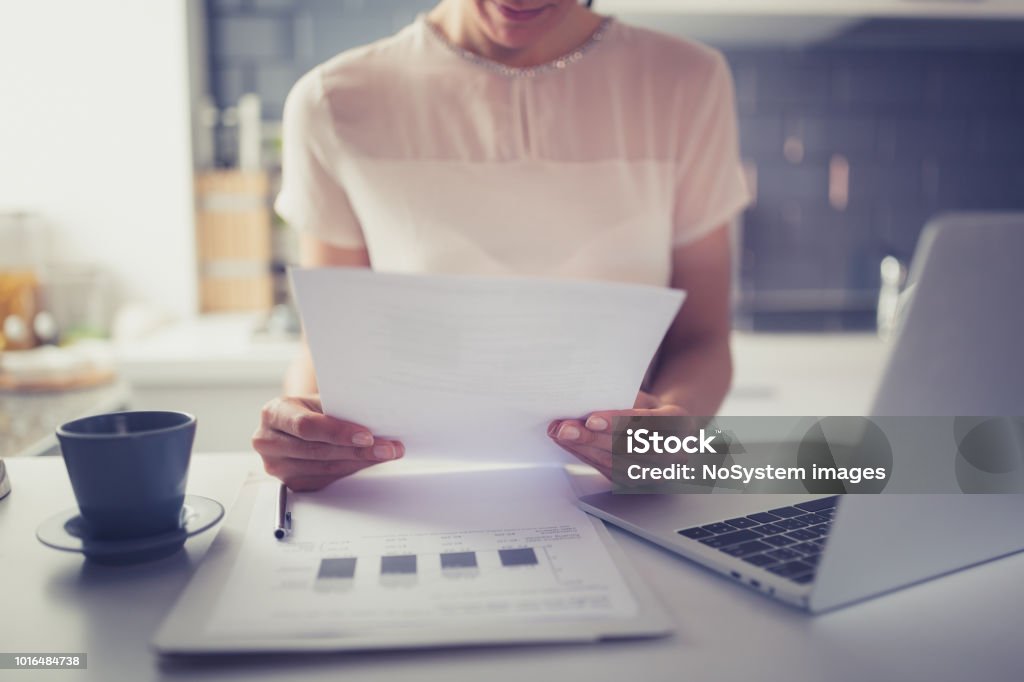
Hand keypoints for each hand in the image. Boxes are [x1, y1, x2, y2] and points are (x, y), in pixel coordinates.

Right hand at [252, 395, 403, 491]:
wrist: (296, 421)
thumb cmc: (310, 408)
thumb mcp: (319, 400)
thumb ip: (338, 408)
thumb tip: (375, 419)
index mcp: (273, 413)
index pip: (306, 426)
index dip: (338, 432)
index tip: (366, 435)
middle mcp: (268, 441)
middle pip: (318, 450)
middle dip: (358, 450)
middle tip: (388, 447)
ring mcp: (278, 466)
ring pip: (326, 467)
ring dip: (361, 461)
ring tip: (387, 453)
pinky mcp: (292, 482)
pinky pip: (327, 478)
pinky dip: (352, 469)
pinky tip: (369, 461)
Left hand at [547, 391, 688, 479]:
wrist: (670, 432)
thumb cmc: (652, 409)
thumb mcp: (645, 397)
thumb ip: (624, 399)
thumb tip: (586, 399)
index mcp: (678, 422)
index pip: (648, 423)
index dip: (618, 422)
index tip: (591, 420)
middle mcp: (673, 451)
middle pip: (628, 448)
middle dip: (592, 439)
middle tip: (565, 429)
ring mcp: (656, 471)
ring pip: (616, 463)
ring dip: (583, 449)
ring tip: (560, 434)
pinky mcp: (636, 481)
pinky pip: (607, 470)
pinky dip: (584, 456)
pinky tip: (568, 444)